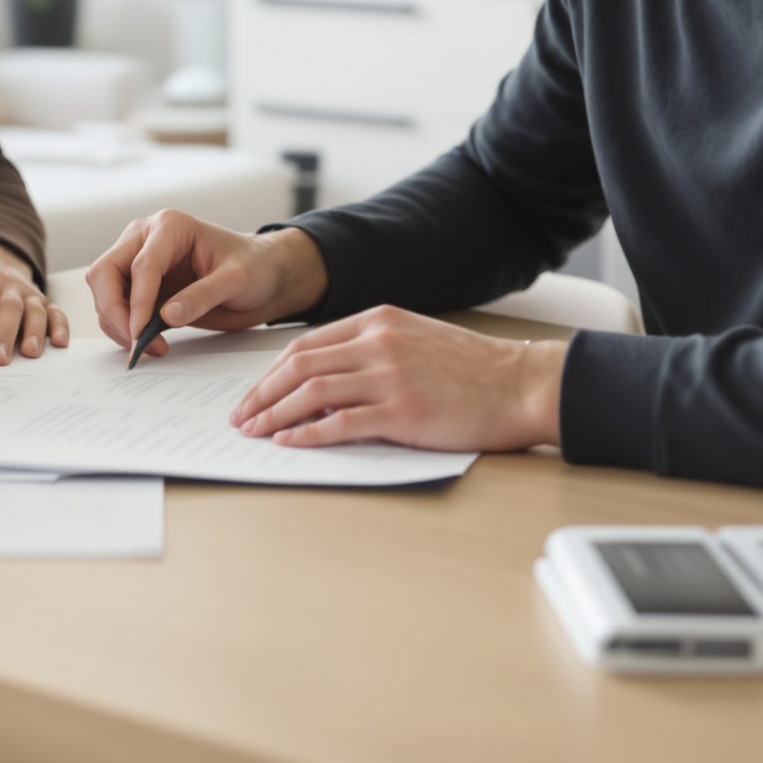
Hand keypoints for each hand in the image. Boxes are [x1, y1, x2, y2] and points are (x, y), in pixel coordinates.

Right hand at [83, 210, 326, 359]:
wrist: (263, 277)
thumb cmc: (254, 267)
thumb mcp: (237, 280)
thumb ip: (203, 296)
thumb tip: (167, 316)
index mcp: (169, 226)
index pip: (141, 264)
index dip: (138, 301)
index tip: (140, 333)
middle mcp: (146, 239)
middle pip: (105, 272)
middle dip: (115, 311)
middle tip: (136, 344)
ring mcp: (139, 262)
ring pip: (105, 292)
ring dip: (118, 324)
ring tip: (152, 349)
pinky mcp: (140, 287)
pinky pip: (116, 308)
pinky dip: (123, 329)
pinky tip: (147, 344)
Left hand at [227, 306, 566, 452]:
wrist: (522, 384)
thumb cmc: (474, 370)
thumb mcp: (416, 338)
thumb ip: (373, 348)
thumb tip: (325, 375)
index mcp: (377, 320)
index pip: (306, 344)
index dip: (271, 370)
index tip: (253, 392)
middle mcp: (378, 342)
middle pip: (298, 365)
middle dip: (261, 392)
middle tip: (241, 415)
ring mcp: (389, 375)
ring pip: (311, 392)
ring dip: (275, 414)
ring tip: (255, 432)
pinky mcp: (402, 410)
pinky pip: (340, 423)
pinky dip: (307, 433)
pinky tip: (289, 442)